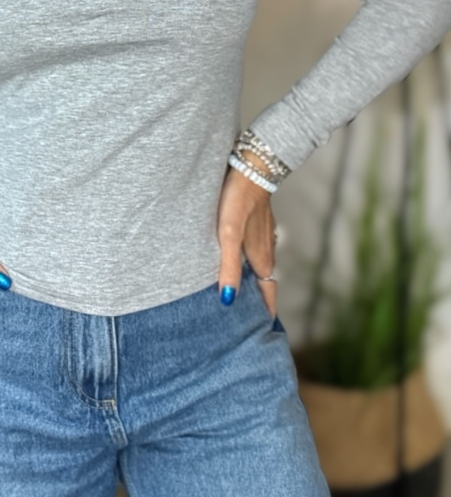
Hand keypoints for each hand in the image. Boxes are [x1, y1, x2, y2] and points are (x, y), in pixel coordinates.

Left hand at [217, 166, 276, 316]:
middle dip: (259, 298)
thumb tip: (227, 300)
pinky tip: (236, 255)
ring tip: (241, 290)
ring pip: (260, 262)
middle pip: (264, 280)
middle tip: (249, 316)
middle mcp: (265, 248)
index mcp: (261, 257)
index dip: (267, 310)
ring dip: (254, 278)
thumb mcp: (229, 235)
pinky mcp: (257, 221)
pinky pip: (255, 248)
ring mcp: (263, 234)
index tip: (265, 329)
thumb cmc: (238, 200)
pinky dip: (249, 259)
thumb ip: (228, 267)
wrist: (252, 167)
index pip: (268, 292)